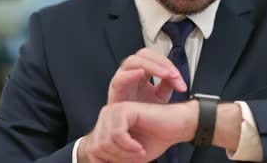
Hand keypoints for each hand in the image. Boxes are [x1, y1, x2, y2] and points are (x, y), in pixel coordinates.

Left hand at [77, 101, 197, 162]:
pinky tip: (139, 147)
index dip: (108, 162)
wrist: (176, 127)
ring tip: (139, 152)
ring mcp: (114, 110)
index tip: (126, 161)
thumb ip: (110, 160)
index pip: (91, 150)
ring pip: (105, 142)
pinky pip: (117, 134)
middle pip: (96, 147)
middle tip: (135, 157)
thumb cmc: (154, 140)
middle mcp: (106, 115)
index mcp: (104, 125)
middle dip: (116, 158)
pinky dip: (129, 146)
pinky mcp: (125, 109)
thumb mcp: (126, 157)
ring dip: (124, 154)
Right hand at [107, 48, 187, 104]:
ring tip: (164, 74)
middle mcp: (132, 71)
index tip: (178, 76)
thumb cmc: (141, 111)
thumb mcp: (160, 96)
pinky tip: (141, 74)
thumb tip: (177, 78)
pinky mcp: (115, 90)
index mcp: (143, 71)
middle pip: (144, 54)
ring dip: (150, 65)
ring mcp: (122, 78)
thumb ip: (168, 85)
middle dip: (160, 61)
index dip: (167, 63)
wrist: (130, 129)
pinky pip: (120, 77)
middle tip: (173, 74)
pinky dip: (130, 74)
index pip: (155, 57)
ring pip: (133, 61)